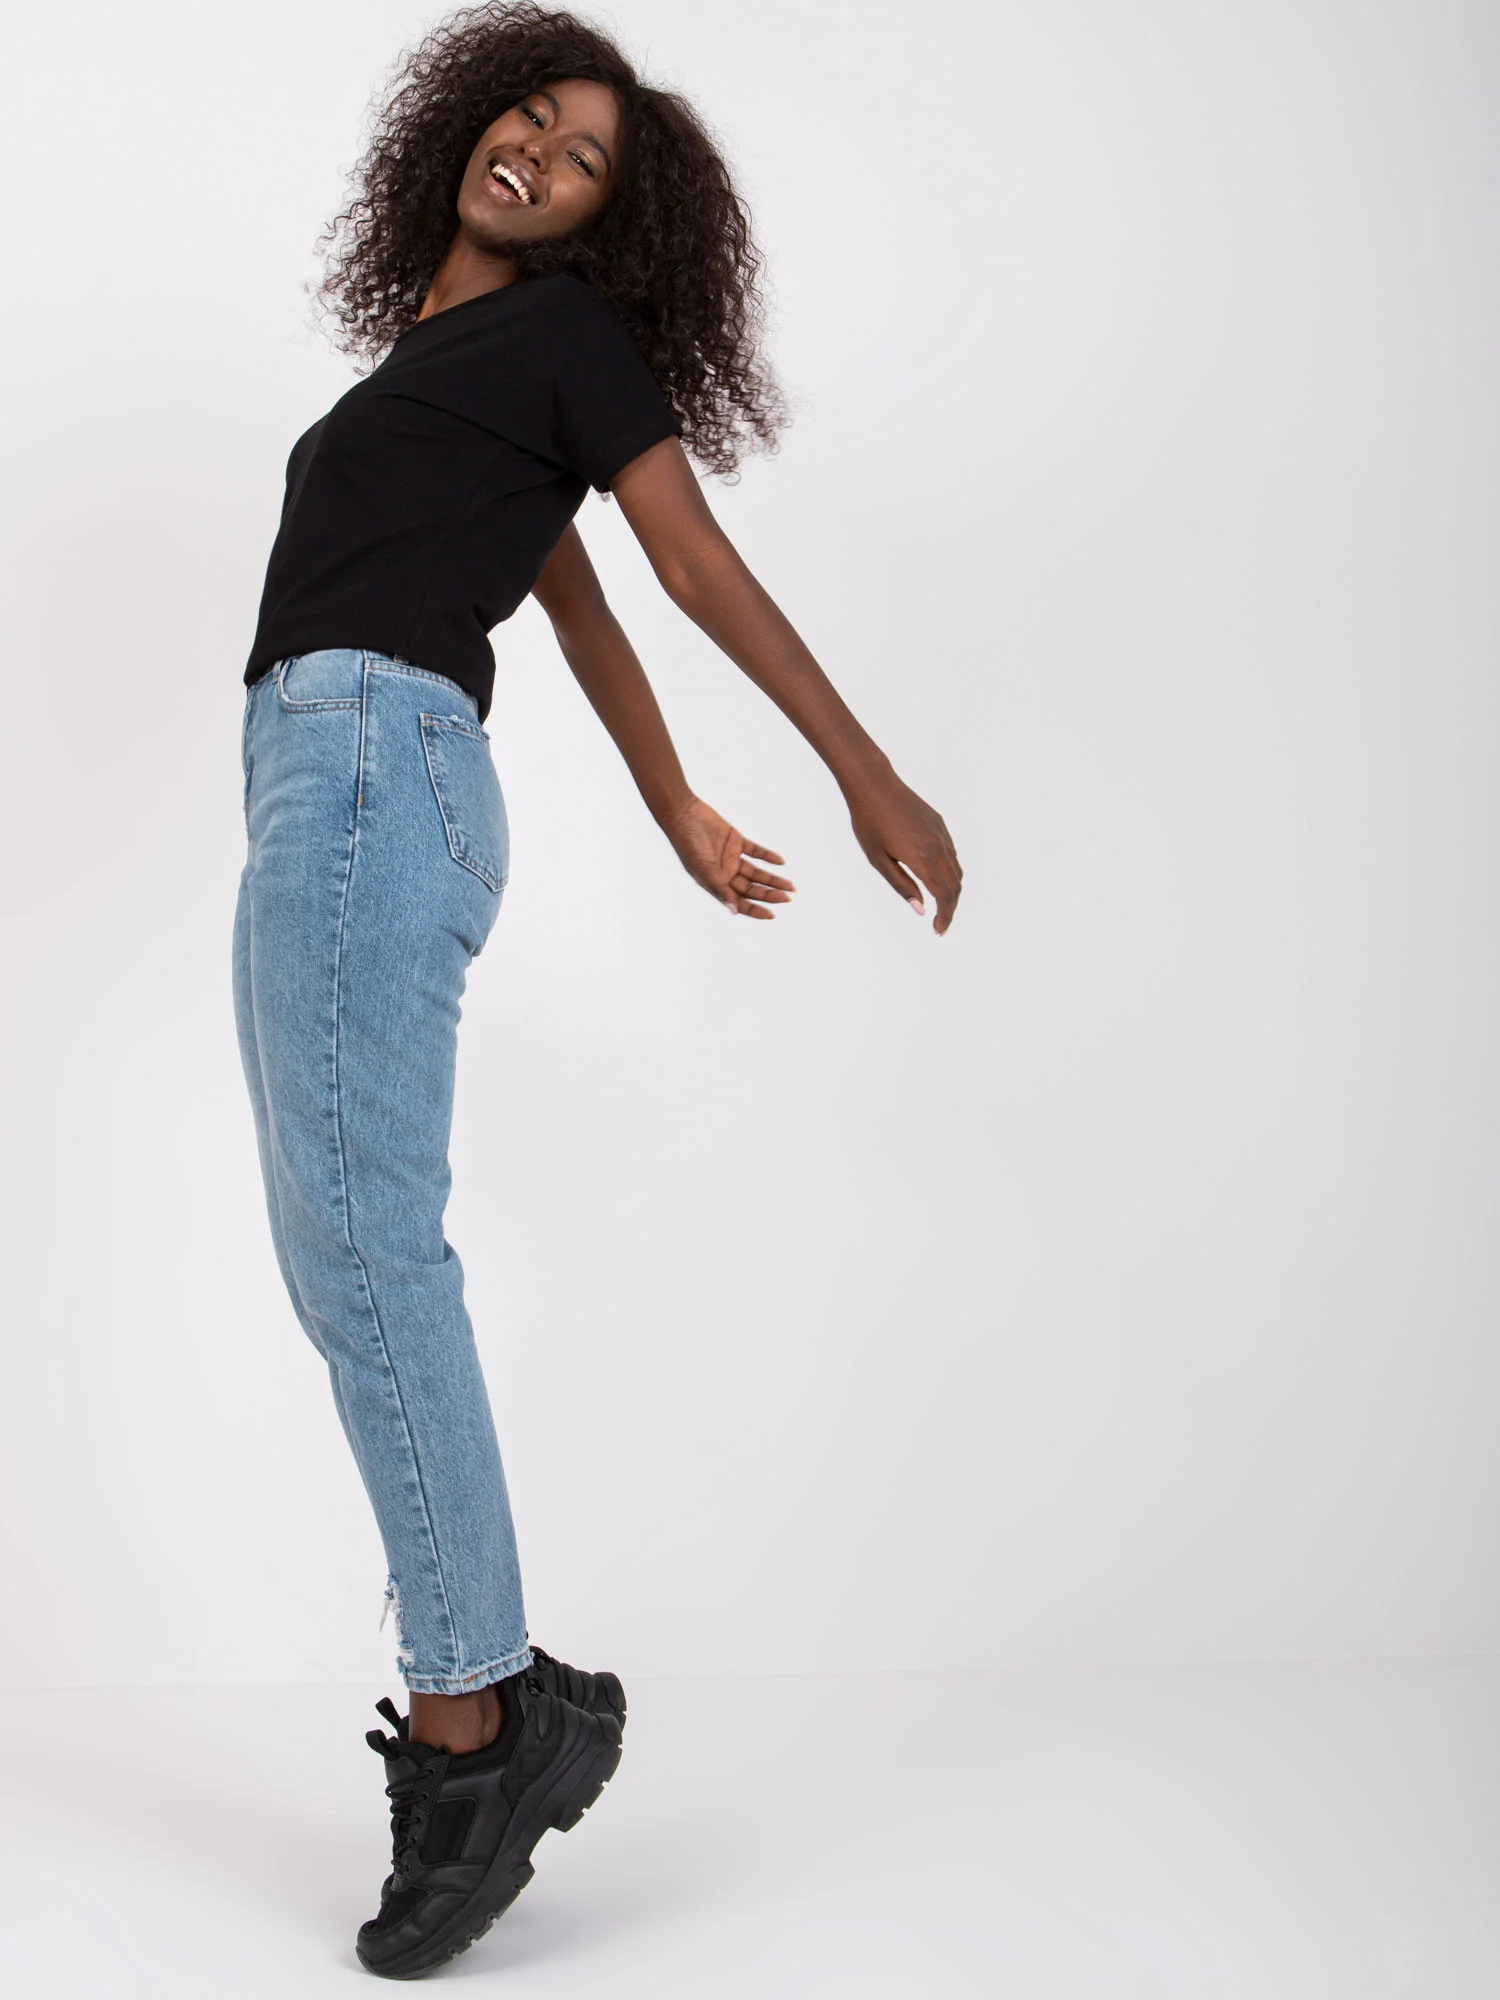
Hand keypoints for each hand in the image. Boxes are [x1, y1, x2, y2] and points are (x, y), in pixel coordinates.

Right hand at [662, 795, 795, 919]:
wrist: (684, 814)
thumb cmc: (687, 843)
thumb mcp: (703, 869)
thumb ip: (719, 888)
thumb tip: (734, 910)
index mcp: (715, 884)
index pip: (738, 902)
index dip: (754, 909)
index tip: (772, 914)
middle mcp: (724, 873)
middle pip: (751, 889)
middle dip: (769, 894)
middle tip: (787, 898)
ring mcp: (731, 858)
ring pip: (756, 872)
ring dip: (772, 879)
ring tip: (790, 886)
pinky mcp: (736, 841)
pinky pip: (756, 851)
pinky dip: (768, 856)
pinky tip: (780, 862)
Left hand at [846, 772, 961, 932]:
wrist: (874, 784)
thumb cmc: (869, 822)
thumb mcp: (878, 859)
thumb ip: (901, 885)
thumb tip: (920, 909)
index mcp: (922, 857)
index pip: (943, 895)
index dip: (944, 916)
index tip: (938, 930)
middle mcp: (938, 846)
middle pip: (955, 886)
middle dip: (950, 908)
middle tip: (940, 924)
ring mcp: (941, 834)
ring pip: (956, 870)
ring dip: (952, 891)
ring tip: (939, 905)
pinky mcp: (939, 824)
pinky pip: (952, 854)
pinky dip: (950, 872)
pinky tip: (937, 878)